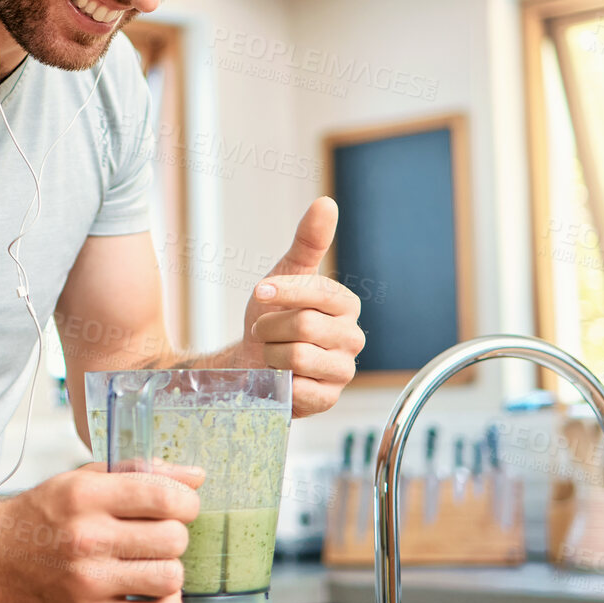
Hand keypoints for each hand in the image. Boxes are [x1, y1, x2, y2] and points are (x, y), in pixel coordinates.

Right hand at [0, 463, 200, 602]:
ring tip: (151, 563)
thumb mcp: (84, 478)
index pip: (164, 497)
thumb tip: (195, 477)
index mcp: (86, 496)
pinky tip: (153, 593)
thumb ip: (140, 473)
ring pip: (169, 578)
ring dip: (169, 569)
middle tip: (158, 535)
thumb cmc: (43, 516)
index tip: (181, 505)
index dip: (186, 501)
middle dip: (175, 534)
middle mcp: (86, 538)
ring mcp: (87, 582)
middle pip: (173, 539)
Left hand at [241, 196, 364, 416]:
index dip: (282, 293)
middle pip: (304, 326)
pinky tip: (280, 377)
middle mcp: (352, 337)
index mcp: (346, 304)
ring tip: (271, 353)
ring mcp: (343, 370)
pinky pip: (299, 387)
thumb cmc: (271, 316)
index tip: (260, 294)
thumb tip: (326, 203)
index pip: (317, 293)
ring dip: (271, 354)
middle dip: (271, 327)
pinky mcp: (329, 399)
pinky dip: (278, 381)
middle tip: (264, 331)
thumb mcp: (285, 274)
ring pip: (298, 357)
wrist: (251, 360)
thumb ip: (308, 241)